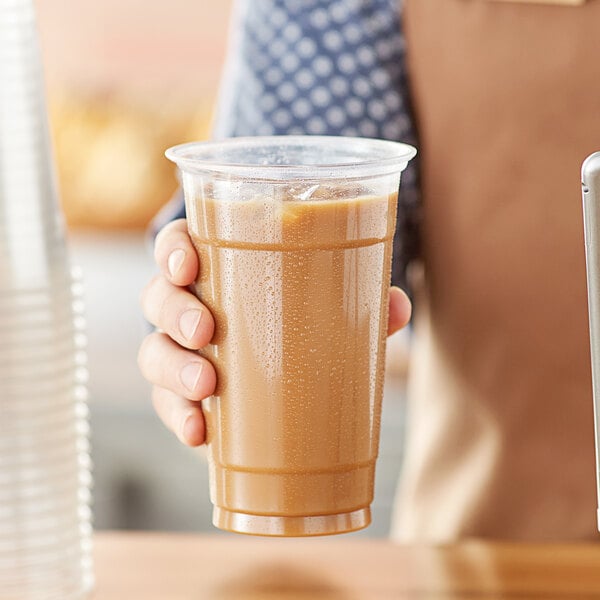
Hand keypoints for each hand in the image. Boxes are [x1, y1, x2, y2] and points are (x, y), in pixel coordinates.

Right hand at [138, 219, 411, 446]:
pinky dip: (180, 417)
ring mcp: (182, 354)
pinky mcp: (187, 397)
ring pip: (154, 353)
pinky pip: (169, 405)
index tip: (189, 265)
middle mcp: (189, 308)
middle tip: (206, 329)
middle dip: (174, 312)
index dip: (173, 252)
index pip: (176, 248)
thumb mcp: (325, 301)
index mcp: (216, 271)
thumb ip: (357, 298)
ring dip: (173, 368)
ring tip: (207, 385)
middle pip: (158, 299)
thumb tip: (397, 307)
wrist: (279, 366)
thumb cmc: (296, 316)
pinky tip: (199, 432)